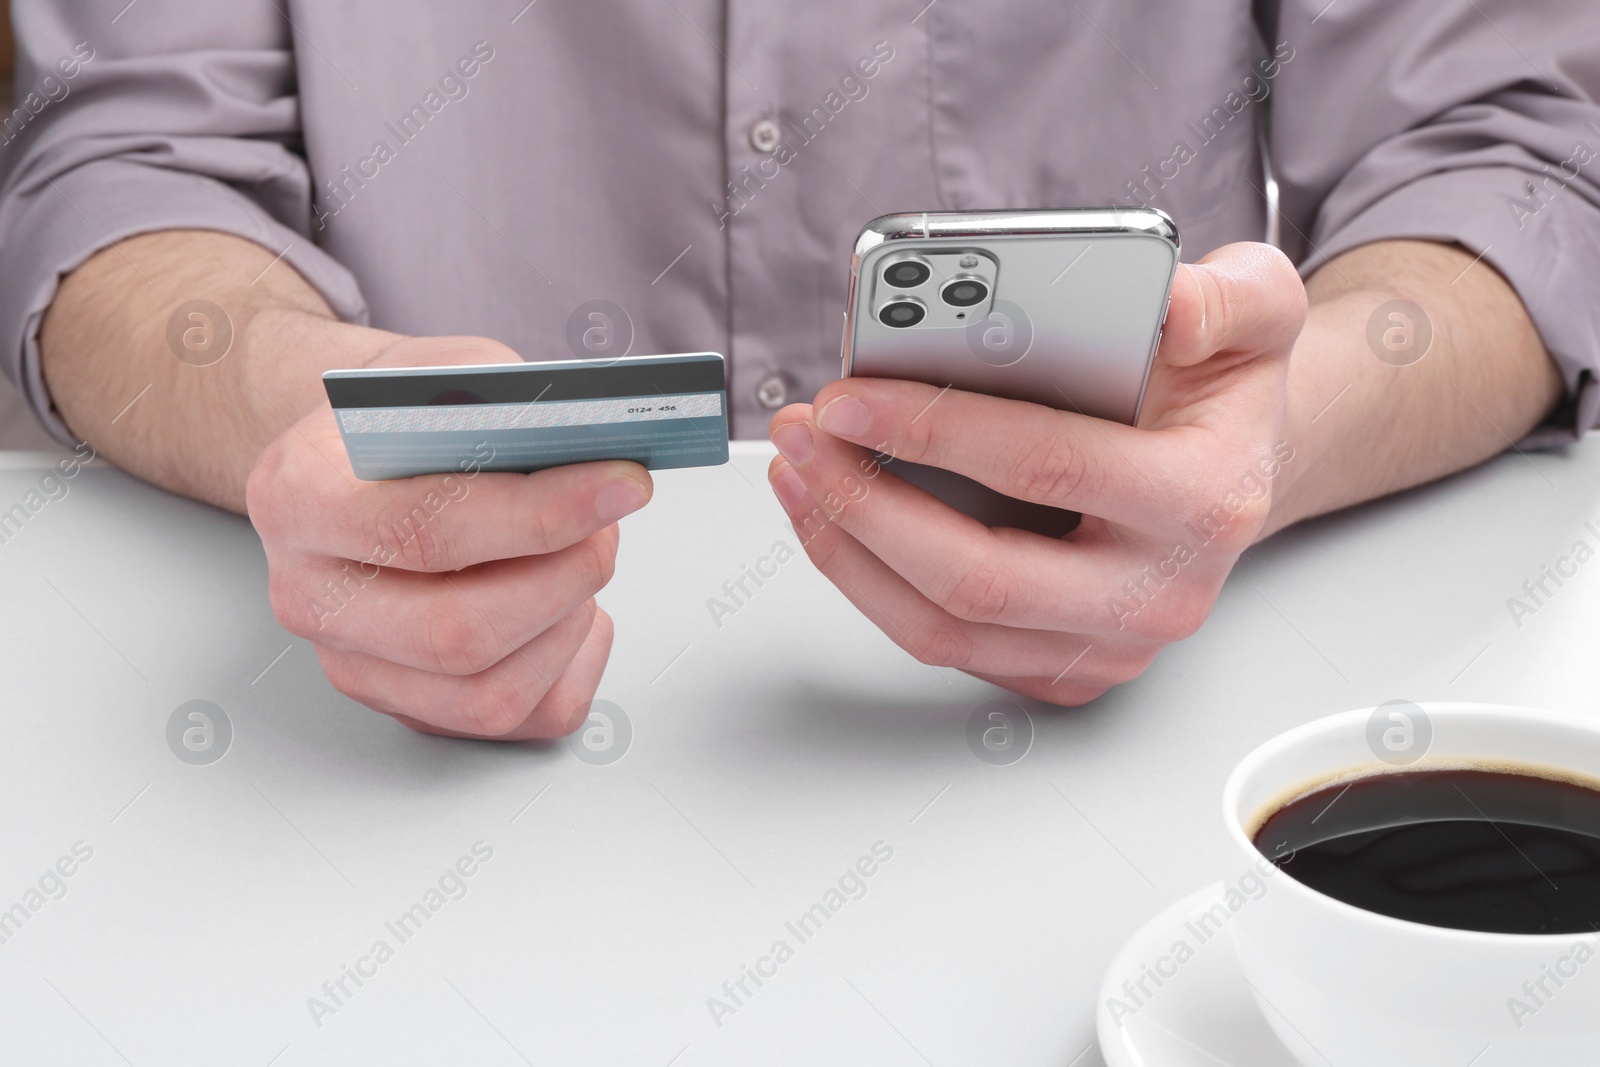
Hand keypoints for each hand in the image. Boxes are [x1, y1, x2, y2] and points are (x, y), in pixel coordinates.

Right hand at [246, 335, 651, 737]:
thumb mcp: (452, 374)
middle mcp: (310, 595)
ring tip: (588, 561)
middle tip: (609, 529)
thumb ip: (514, 409)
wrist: (363, 454)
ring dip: (568, 627)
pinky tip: (575, 610)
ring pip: (489, 695)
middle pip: (457, 633)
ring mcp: (352, 662)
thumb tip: (602, 451)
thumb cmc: (410, 416)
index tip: (622, 486)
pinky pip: (515, 719)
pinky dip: (570, 667)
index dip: (541, 515)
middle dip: (564, 580)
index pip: (428, 530)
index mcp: (300, 497)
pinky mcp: (403, 703)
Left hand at [765, 243, 1305, 704]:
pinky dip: (871, 583)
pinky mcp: (1063, 671)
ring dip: (850, 551)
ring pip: (946, 628)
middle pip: (980, 577)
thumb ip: (1230, 294)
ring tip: (797, 471)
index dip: (936, 431)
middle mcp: (1160, 594)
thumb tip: (1171, 305)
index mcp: (1206, 500)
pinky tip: (831, 517)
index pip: (1049, 468)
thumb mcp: (1259, 311)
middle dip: (867, 505)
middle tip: (803, 438)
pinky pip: (945, 645)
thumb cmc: (1218, 392)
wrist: (1235, 470)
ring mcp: (1109, 647)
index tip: (851, 395)